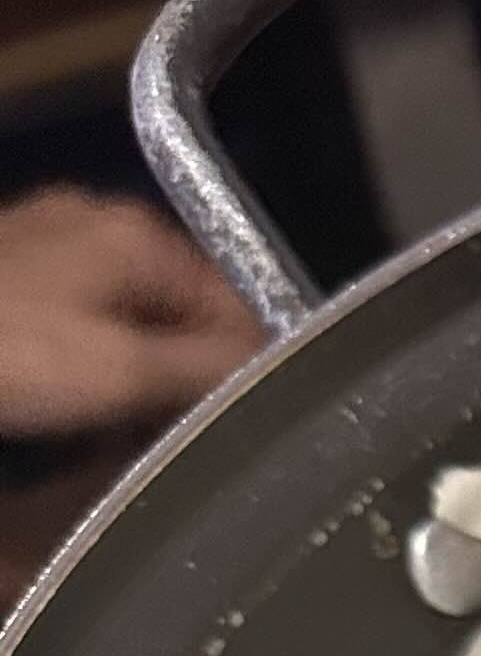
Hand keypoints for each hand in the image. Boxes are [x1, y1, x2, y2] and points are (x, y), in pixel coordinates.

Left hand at [0, 189, 265, 440]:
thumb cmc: (3, 352)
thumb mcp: (120, 374)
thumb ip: (211, 371)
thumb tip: (278, 371)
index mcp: (139, 237)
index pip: (240, 305)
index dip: (246, 370)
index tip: (227, 426)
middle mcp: (99, 223)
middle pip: (184, 313)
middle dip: (180, 377)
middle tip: (153, 433)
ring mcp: (48, 240)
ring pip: (132, 321)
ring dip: (131, 377)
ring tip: (100, 423)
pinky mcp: (11, 268)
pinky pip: (82, 320)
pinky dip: (86, 361)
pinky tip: (60, 397)